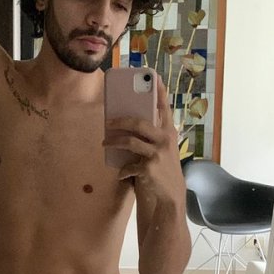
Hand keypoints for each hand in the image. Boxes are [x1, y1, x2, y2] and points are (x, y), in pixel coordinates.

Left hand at [103, 76, 184, 202]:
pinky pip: (128, 165)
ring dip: (113, 142)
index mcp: (169, 131)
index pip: (164, 107)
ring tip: (105, 143)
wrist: (169, 197)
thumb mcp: (160, 150)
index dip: (159, 91)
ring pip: (129, 141)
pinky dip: (122, 170)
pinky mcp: (149, 168)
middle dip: (120, 120)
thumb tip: (125, 123)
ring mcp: (158, 153)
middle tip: (107, 121)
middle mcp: (165, 139)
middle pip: (139, 123)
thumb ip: (149, 137)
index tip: (153, 76)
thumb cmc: (161, 171)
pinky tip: (121, 174)